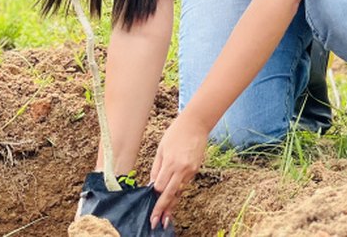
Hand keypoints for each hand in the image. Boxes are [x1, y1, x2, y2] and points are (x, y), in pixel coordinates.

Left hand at [148, 113, 208, 229]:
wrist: (196, 125)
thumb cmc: (175, 134)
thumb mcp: (161, 149)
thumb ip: (157, 168)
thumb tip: (153, 184)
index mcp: (171, 163)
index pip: (160, 186)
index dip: (155, 195)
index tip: (150, 203)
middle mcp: (182, 169)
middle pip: (170, 194)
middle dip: (162, 209)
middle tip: (155, 222)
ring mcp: (190, 171)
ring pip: (179, 192)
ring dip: (172, 205)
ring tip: (166, 219)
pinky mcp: (196, 170)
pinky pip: (184, 184)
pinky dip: (178, 192)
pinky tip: (173, 201)